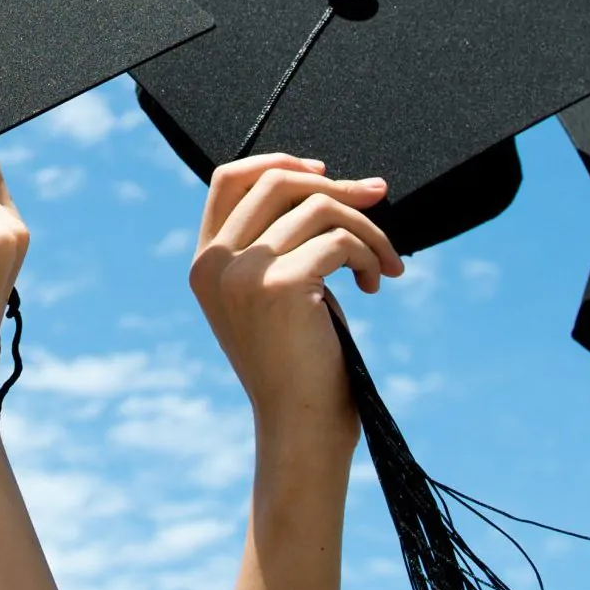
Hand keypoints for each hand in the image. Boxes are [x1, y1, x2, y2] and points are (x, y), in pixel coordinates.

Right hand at [187, 155, 399, 454]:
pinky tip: (375, 283)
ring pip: (318, 207)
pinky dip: (369, 254)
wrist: (302, 427)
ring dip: (365, 229)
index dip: (279, 162)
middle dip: (336, 186)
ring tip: (383, 264)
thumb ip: (281, 242)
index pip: (229, 179)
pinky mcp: (280, 285)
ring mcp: (243, 273)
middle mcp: (215, 263)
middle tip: (378, 198)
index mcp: (205, 264)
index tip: (326, 173)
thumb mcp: (275, 294)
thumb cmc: (300, 364)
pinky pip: (339, 240)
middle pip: (275, 181)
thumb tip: (340, 183)